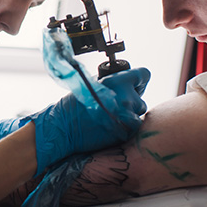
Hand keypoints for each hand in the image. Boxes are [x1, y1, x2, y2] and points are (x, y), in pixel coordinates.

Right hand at [0, 67, 149, 175]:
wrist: (63, 128)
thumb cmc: (73, 106)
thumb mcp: (92, 84)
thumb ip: (112, 83)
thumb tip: (123, 84)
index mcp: (118, 82)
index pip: (143, 75)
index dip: (139, 80)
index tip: (135, 85)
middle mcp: (127, 97)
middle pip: (140, 98)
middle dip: (130, 102)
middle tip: (113, 106)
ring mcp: (127, 116)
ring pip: (137, 114)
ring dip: (128, 116)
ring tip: (109, 117)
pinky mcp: (125, 132)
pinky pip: (131, 128)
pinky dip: (124, 128)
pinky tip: (108, 127)